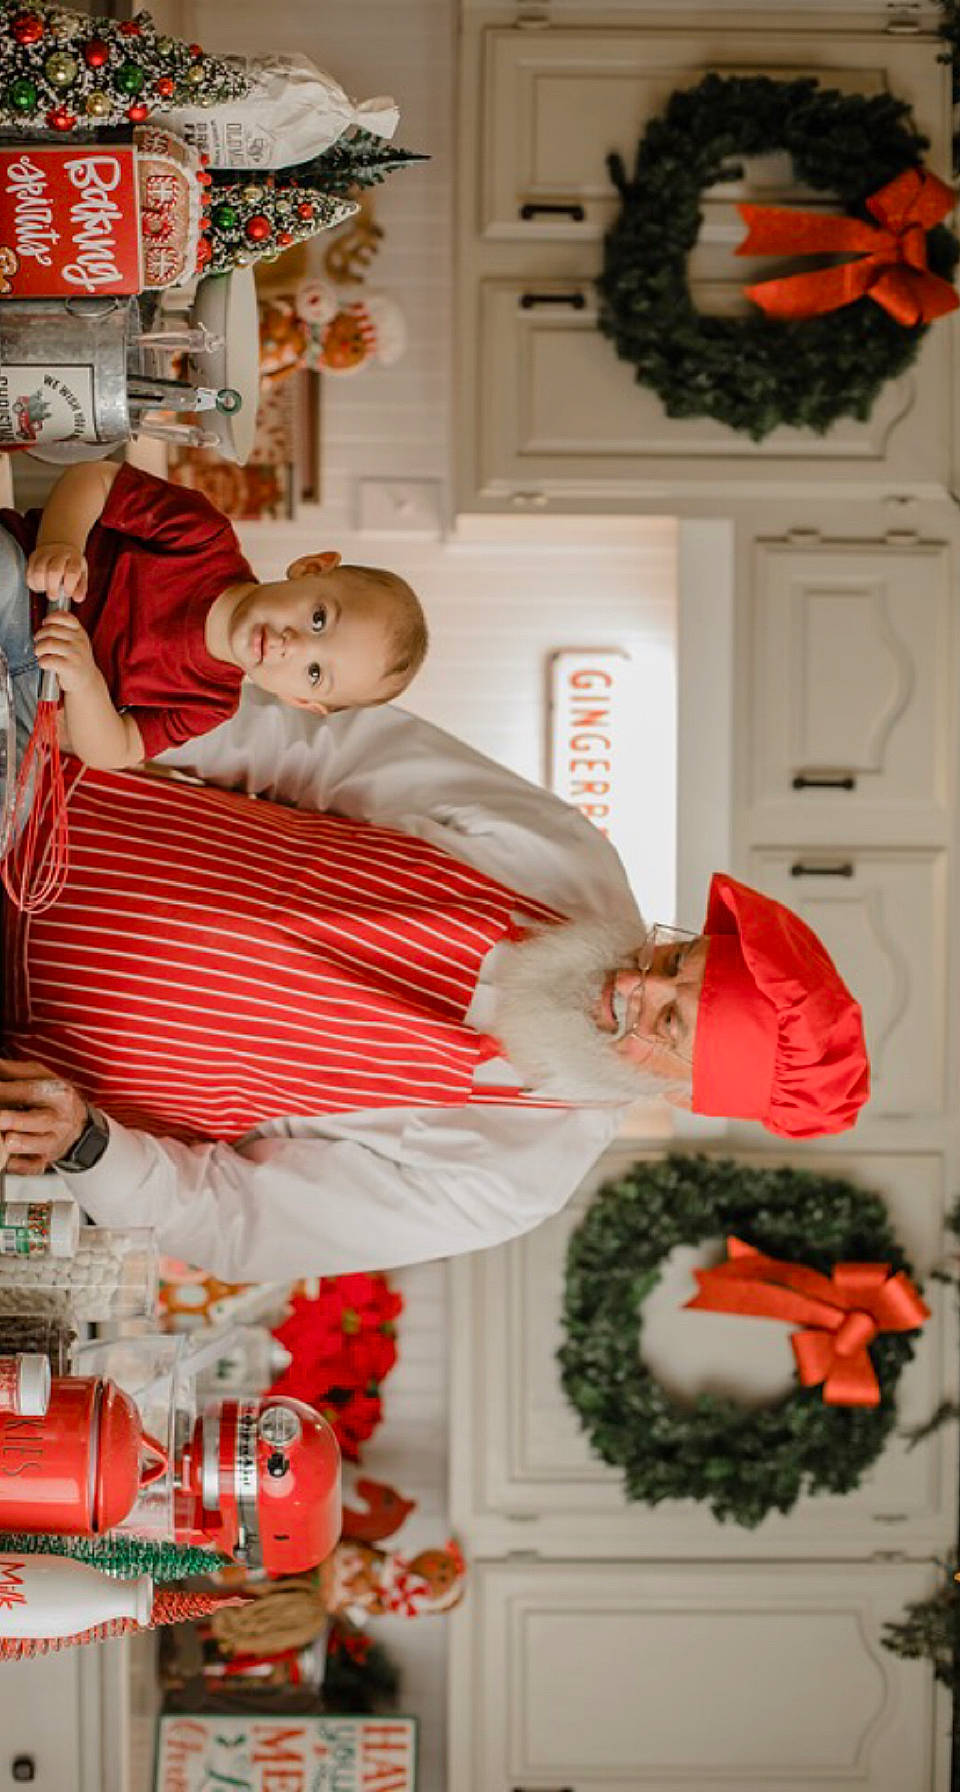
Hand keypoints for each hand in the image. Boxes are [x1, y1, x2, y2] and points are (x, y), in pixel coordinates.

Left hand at [0, 1058, 87, 1172]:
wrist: (78, 1124)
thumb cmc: (53, 1097)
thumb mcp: (39, 1076)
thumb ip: (14, 1071)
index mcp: (58, 1093)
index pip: (29, 1090)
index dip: (5, 1091)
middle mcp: (60, 1118)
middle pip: (38, 1120)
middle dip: (14, 1120)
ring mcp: (55, 1141)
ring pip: (37, 1147)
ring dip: (19, 1144)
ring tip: (7, 1140)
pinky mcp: (47, 1160)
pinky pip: (32, 1166)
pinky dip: (19, 1164)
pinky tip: (8, 1158)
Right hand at [26, 542, 86, 602]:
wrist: (60, 544)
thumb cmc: (71, 563)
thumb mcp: (82, 573)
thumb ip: (81, 587)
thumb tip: (78, 598)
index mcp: (74, 558)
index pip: (72, 572)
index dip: (69, 586)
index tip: (67, 593)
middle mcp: (60, 554)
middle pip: (54, 571)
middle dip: (53, 588)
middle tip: (54, 595)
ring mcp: (45, 553)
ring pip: (38, 571)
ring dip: (41, 585)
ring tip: (45, 589)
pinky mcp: (33, 556)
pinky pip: (29, 571)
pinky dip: (32, 582)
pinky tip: (38, 585)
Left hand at [34, 610, 99, 693]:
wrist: (87, 681)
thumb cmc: (77, 661)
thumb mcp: (77, 642)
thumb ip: (66, 630)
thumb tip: (46, 622)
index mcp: (80, 632)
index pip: (65, 617)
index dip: (51, 618)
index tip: (45, 623)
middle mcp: (79, 641)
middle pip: (52, 630)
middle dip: (40, 635)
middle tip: (38, 641)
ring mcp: (75, 654)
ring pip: (48, 644)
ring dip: (39, 648)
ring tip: (39, 652)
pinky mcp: (69, 667)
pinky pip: (48, 660)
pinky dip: (42, 661)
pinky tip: (45, 663)